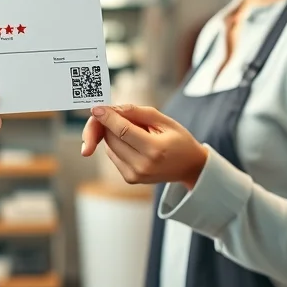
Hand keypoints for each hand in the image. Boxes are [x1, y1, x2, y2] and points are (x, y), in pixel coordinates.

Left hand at [80, 104, 207, 187]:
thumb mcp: (164, 121)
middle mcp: (142, 166)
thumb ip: (137, 112)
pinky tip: (134, 142)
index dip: (107, 118)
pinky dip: (117, 144)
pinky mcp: (130, 178)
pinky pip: (113, 154)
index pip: (123, 131)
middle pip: (112, 138)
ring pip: (110, 146)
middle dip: (109, 123)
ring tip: (137, 131)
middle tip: (119, 113)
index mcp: (154, 150)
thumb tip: (111, 109)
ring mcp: (135, 175)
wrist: (189, 167)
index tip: (96, 108)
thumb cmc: (178, 140)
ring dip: (113, 133)